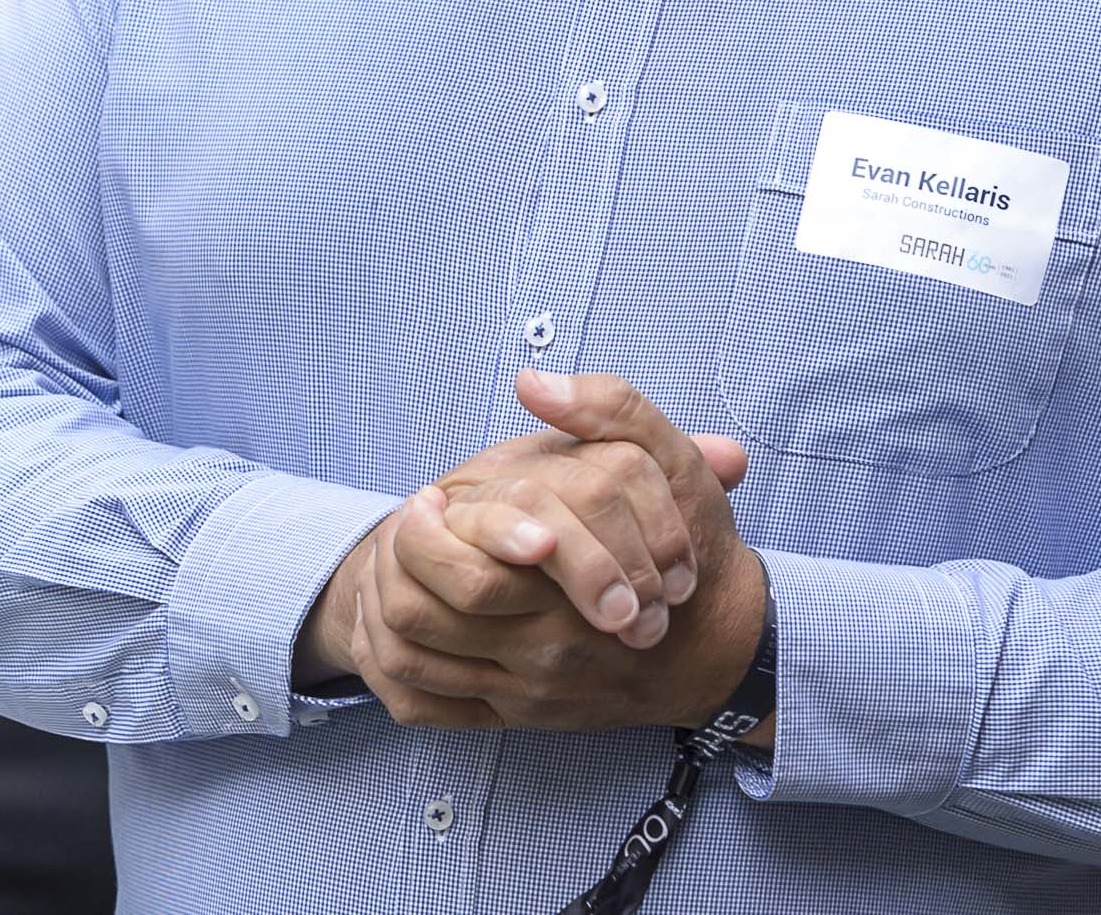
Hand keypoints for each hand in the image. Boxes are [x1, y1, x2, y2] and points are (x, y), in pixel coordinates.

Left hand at [298, 371, 765, 735]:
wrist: (719, 646)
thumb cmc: (692, 550)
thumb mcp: (671, 465)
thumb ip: (609, 410)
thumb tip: (532, 381)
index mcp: (565, 586)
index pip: (461, 574)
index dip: (421, 529)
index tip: (427, 498)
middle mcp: (542, 646)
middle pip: (422, 616)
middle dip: (389, 563)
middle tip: (403, 525)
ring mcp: (526, 688)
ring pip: (414, 658)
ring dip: (381, 608)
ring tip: (395, 564)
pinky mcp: (517, 718)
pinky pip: (426, 704)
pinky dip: (392, 668)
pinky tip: (398, 622)